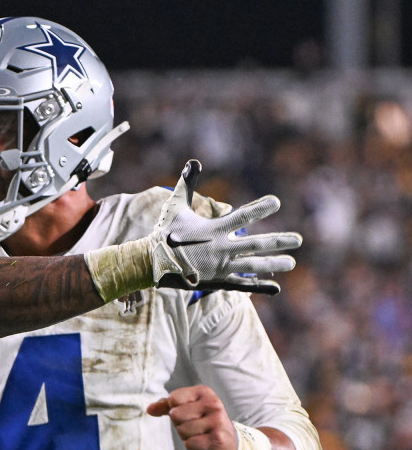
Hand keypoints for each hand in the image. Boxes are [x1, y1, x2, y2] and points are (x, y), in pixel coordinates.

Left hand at [146, 385, 238, 449]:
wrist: (230, 442)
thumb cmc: (203, 421)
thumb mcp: (186, 408)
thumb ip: (165, 405)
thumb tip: (149, 409)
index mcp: (204, 392)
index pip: (173, 399)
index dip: (174, 409)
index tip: (188, 412)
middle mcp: (213, 404)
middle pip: (175, 415)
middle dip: (179, 424)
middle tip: (195, 426)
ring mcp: (217, 421)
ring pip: (181, 430)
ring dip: (186, 436)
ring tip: (200, 434)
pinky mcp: (218, 439)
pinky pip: (189, 444)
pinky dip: (192, 446)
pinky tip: (203, 443)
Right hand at [149, 160, 300, 294]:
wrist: (150, 263)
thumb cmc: (163, 232)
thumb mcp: (174, 206)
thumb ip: (187, 184)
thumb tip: (194, 162)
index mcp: (213, 230)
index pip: (243, 216)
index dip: (261, 208)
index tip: (276, 202)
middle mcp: (220, 249)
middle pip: (256, 245)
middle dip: (279, 241)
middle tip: (299, 240)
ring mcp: (219, 267)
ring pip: (253, 266)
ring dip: (274, 264)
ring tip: (291, 263)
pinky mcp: (216, 281)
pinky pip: (242, 284)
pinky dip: (259, 286)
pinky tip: (276, 288)